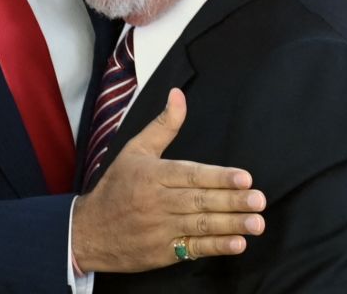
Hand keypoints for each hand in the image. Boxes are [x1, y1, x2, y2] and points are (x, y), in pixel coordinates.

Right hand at [71, 89, 265, 272]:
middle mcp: (156, 201)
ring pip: (200, 225)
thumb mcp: (135, 150)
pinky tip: (237, 243)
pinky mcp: (162, 252)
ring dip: (231, 225)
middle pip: (199, 200)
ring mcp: (160, 229)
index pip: (190, 175)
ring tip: (256, 223)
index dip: (218, 177)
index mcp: (152, 174)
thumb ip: (163, 125)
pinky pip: (193, 249)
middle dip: (232, 201)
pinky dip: (215, 247)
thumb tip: (179, 95)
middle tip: (258, 200)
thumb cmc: (116, 186)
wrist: (88, 231)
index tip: (244, 178)